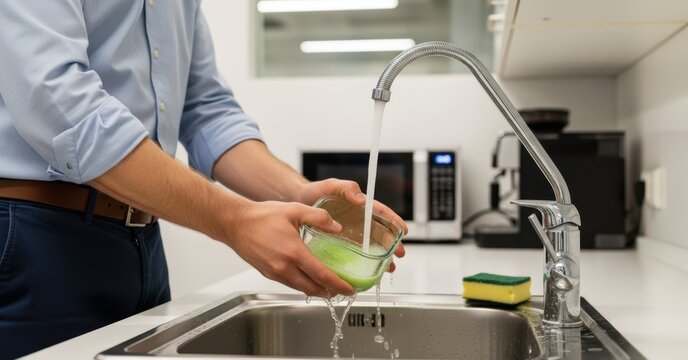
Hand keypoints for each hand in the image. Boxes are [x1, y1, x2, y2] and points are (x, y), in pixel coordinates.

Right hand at [223, 200, 354, 296]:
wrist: (235, 223)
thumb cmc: (261, 216)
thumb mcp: (294, 209)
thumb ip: (318, 217)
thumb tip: (336, 227)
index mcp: (294, 252)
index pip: (322, 275)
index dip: (338, 285)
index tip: (350, 289)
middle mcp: (284, 267)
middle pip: (312, 288)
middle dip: (330, 292)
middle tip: (342, 290)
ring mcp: (274, 272)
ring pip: (300, 288)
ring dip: (316, 290)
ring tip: (328, 287)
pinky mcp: (267, 273)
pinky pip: (289, 283)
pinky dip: (302, 285)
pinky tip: (307, 278)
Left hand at [294, 178, 406, 265]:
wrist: (296, 203)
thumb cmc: (314, 192)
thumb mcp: (331, 186)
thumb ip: (346, 188)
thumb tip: (360, 199)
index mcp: (360, 207)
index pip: (381, 213)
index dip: (394, 221)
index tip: (403, 231)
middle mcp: (358, 221)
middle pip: (381, 233)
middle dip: (392, 244)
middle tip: (400, 255)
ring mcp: (351, 233)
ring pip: (371, 246)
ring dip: (381, 257)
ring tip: (389, 268)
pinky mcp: (341, 243)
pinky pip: (355, 254)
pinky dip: (363, 262)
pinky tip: (367, 272)